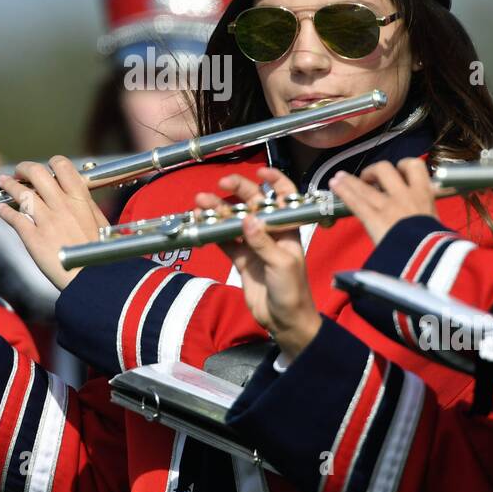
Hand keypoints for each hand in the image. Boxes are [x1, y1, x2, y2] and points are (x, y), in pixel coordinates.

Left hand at [0, 157, 109, 290]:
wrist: (93, 279)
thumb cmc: (101, 253)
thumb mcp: (100, 223)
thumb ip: (87, 206)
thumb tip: (80, 194)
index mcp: (80, 199)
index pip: (62, 166)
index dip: (51, 163)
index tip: (45, 169)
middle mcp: (62, 205)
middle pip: (37, 173)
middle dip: (24, 168)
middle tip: (19, 172)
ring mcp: (46, 221)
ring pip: (21, 193)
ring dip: (9, 185)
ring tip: (3, 182)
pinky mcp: (34, 238)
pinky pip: (15, 218)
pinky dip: (5, 211)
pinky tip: (1, 209)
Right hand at [203, 167, 320, 360]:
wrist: (284, 320)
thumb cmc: (292, 290)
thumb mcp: (282, 265)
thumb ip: (263, 242)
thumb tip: (247, 219)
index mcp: (287, 228)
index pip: (284, 197)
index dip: (275, 181)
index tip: (260, 170)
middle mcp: (270, 232)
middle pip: (253, 203)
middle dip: (238, 191)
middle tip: (220, 183)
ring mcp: (253, 244)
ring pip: (234, 220)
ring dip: (218, 210)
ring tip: (200, 203)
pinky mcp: (240, 259)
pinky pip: (224, 241)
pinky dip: (212, 232)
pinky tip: (199, 223)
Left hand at [328, 158, 437, 246]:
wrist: (428, 258)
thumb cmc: (437, 246)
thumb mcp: (436, 223)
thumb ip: (426, 215)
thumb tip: (423, 218)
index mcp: (424, 194)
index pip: (415, 166)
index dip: (403, 165)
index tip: (398, 171)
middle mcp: (404, 195)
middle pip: (385, 169)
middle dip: (374, 171)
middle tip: (370, 179)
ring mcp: (387, 206)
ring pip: (364, 186)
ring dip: (349, 180)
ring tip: (339, 177)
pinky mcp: (374, 219)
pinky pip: (356, 201)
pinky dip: (343, 191)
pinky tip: (334, 184)